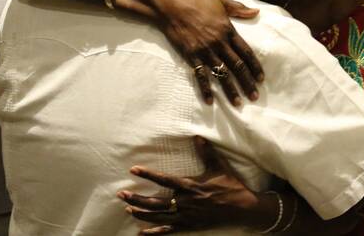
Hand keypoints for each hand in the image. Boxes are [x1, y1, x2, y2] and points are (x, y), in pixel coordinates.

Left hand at [117, 137, 271, 234]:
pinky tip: (142, 233)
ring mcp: (186, 216)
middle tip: (122, 195)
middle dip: (137, 198)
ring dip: (141, 213)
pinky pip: (168, 230)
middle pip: (155, 201)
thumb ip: (206, 152)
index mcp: (190, 185)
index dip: (148, 174)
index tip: (134, 170)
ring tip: (127, 209)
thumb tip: (197, 136)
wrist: (242, 208)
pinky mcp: (190, 226)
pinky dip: (154, 232)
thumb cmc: (230, 186)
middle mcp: (185, 202)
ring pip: (158, 216)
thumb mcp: (219, 166)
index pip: (164, 179)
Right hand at [156, 0, 263, 105]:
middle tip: (254, 96)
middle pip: (236, 66)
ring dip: (230, 90)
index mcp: (228, 30)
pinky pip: (200, 75)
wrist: (171, 5)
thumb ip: (239, 9)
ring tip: (238, 103)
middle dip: (246, 83)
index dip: (254, 67)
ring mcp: (204, 50)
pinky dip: (205, 89)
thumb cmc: (196, 0)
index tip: (260, 79)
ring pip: (221, 74)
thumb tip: (256, 12)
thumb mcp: (221, 0)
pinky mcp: (191, 55)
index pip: (246, 52)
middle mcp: (218, 43)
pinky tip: (210, 101)